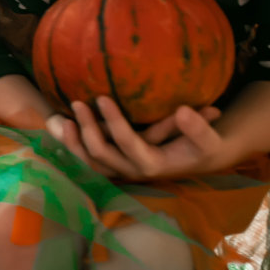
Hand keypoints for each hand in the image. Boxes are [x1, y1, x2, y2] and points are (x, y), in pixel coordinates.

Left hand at [50, 97, 226, 180]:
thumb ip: (198, 128)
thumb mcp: (208, 141)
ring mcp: (119, 171)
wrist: (195, 161)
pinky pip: (85, 162)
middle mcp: (130, 171)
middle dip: (88, 129)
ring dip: (73, 142)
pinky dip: (71, 147)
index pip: (128, 142)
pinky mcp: (112, 168)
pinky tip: (60, 128)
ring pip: (87, 163)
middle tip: (78, 102)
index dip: (114, 122)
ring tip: (62, 119)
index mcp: (152, 164)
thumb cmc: (202, 148)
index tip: (102, 98)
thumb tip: (183, 111)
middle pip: (101, 154)